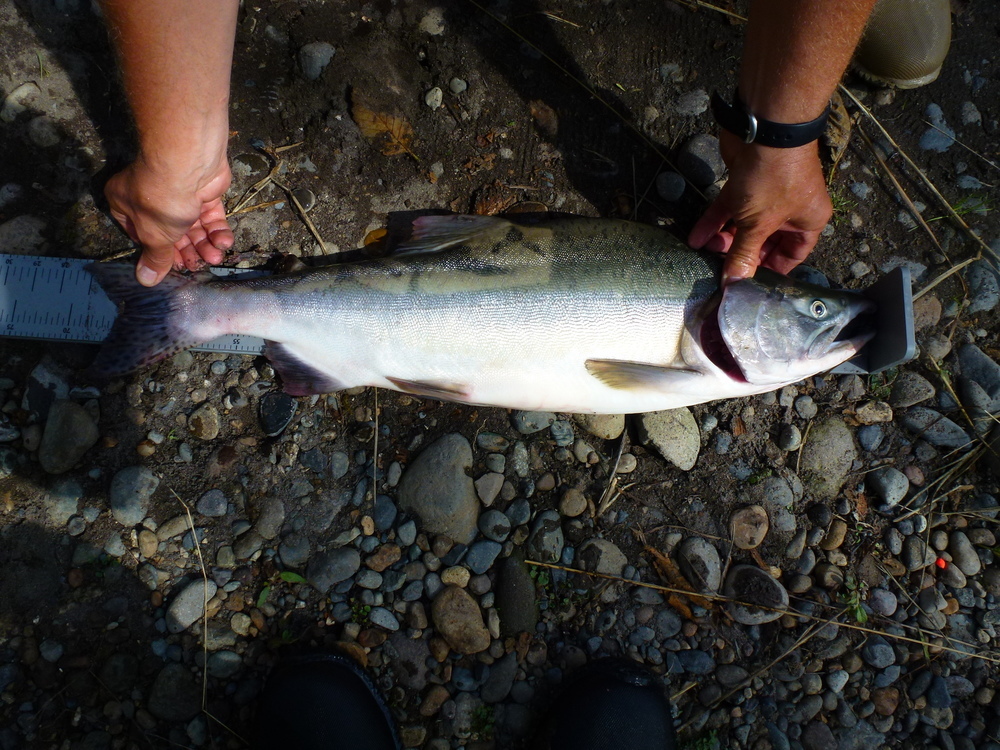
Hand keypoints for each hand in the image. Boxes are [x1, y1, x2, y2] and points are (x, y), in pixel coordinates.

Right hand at [104, 157, 234, 285]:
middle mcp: (150, 197)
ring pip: (193, 226)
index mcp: (126, 204)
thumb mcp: (155, 235)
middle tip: (199, 266)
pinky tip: (224, 242)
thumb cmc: (161, 201)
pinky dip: (217, 230)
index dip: (158, 253)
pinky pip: (209, 215)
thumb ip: (155, 258)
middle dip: (187, 251)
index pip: (140, 235)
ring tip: (215, 258)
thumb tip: (145, 281)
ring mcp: (179, 193)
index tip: (173, 268)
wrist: (188, 164)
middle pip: (170, 232)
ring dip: (205, 244)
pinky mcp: (203, 191)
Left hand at [688, 130, 831, 282]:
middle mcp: (790, 210)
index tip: (746, 286)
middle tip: (718, 270)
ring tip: (703, 253)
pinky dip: (712, 222)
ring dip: (723, 239)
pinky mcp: (743, 182)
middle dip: (740, 255)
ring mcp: (766, 195)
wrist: (764, 126)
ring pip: (743, 225)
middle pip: (763, 242)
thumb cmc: (773, 178)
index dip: (769, 271)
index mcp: (808, 221)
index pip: (791, 256)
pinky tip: (695, 238)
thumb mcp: (758, 223)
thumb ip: (743, 254)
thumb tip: (733, 286)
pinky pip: (728, 209)